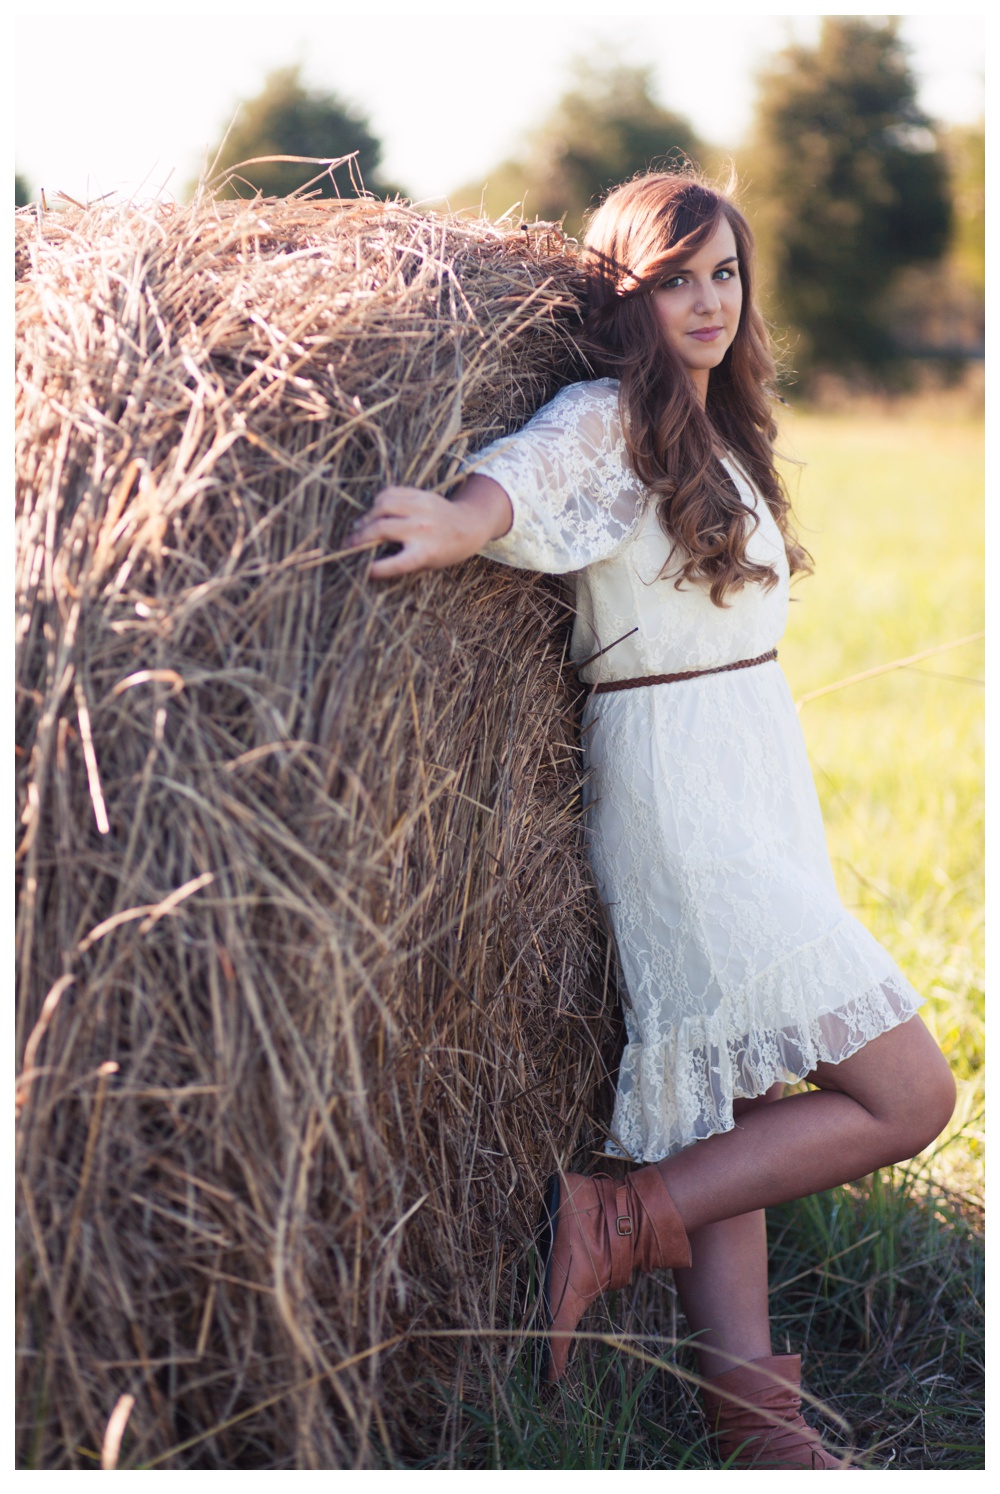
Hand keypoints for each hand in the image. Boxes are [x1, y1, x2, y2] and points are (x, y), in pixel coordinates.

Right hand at [346, 476, 512, 578]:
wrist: (470, 525)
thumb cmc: (445, 550)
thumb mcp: (427, 562)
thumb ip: (401, 559)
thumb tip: (367, 554)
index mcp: (426, 552)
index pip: (396, 563)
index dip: (376, 568)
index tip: (363, 571)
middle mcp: (423, 529)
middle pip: (381, 529)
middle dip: (360, 537)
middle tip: (349, 544)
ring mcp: (422, 509)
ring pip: (383, 506)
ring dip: (366, 517)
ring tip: (360, 526)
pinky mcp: (420, 494)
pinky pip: (391, 492)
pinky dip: (378, 502)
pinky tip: (375, 512)